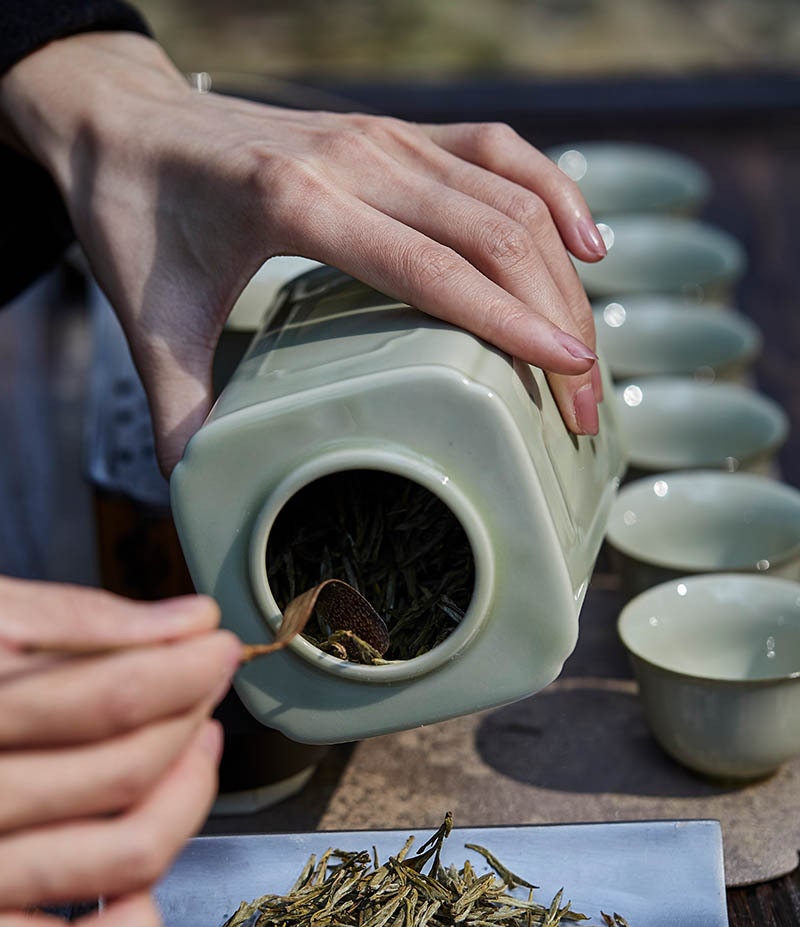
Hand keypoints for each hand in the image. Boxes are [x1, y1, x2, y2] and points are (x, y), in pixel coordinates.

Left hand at [0, 32, 604, 475]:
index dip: (506, 319)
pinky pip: (495, 149)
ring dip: (561, 271)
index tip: (566, 372)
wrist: (123, 117)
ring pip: (506, 194)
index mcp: (295, 203)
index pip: (430, 268)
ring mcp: (381, 135)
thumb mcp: (148, 321)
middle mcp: (355, 156)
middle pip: (491, 233)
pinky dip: (551, 189)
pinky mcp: (393, 131)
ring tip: (588, 352)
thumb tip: (201, 489)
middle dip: (553, 318)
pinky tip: (587, 238)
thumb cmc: (136, 215)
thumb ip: (178, 409)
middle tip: (583, 402)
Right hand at [0, 577, 241, 926]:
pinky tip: (145, 874)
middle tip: (203, 683)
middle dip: (190, 718)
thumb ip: (78, 620)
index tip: (215, 647)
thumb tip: (192, 621)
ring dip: (187, 797)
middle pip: (123, 770)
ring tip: (195, 749)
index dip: (184, 669)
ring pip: (122, 854)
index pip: (106, 698)